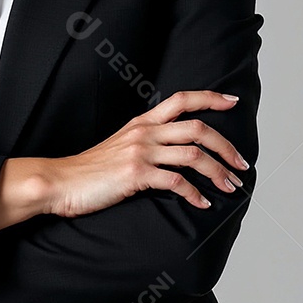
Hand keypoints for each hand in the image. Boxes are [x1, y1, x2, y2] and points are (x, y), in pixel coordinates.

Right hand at [44, 90, 249, 217]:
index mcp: (142, 122)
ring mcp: (140, 152)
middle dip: (226, 146)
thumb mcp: (120, 146)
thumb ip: (146, 142)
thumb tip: (174, 151)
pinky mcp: (136, 174)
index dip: (210, 98)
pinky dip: (195, 194)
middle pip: (197, 128)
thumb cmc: (90, 170)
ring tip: (230, 187)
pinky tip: (202, 205)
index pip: (182, 99)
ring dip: (218, 172)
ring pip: (193, 155)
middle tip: (241, 164)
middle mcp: (144, 132)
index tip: (232, 101)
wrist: (60, 181)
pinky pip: (176, 181)